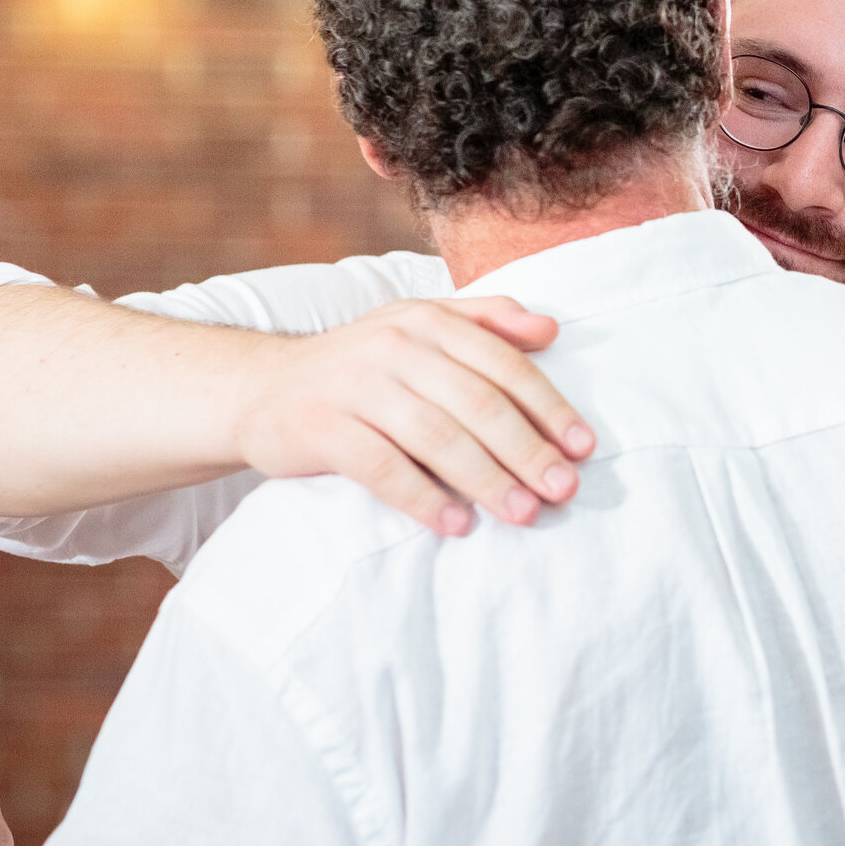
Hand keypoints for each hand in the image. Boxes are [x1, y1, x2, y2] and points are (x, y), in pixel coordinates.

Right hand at [230, 296, 595, 536]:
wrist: (262, 388)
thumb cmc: (361, 365)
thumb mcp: (418, 326)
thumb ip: (485, 320)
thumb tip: (551, 328)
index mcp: (427, 320)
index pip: (502, 364)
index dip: (548, 406)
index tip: (582, 447)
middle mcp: (393, 346)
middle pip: (477, 403)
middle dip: (527, 450)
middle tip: (564, 490)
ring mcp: (355, 386)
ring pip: (436, 437)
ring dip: (486, 480)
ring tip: (523, 513)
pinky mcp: (322, 428)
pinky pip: (383, 468)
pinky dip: (423, 498)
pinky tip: (455, 524)